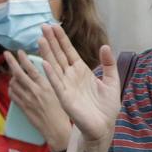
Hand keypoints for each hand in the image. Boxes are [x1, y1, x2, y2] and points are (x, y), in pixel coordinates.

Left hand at [4, 50, 72, 150]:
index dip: (23, 59)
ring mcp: (27, 100)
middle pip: (18, 74)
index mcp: (45, 85)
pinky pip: (12, 95)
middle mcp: (34, 91)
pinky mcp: (23, 107)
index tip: (19, 51)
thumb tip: (42, 69)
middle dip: (11, 62)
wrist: (56, 128)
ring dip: (12, 77)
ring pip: (13, 84)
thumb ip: (49, 81)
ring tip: (14, 73)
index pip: (31, 69)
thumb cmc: (62, 110)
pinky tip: (14, 86)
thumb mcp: (58, 91)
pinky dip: (11, 88)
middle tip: (6, 54)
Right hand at [36, 25, 119, 141]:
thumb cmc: (107, 106)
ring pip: (54, 66)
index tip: (55, 25)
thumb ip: (108, 64)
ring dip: (47, 53)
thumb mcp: (112, 81)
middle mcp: (71, 76)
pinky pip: (56, 83)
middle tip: (42, 26)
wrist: (104, 126)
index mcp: (81, 71)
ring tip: (40, 39)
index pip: (69, 51)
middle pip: (59, 55)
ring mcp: (66, 86)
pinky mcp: (65, 98)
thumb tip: (105, 46)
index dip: (62, 39)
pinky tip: (45, 63)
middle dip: (51, 41)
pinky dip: (50, 73)